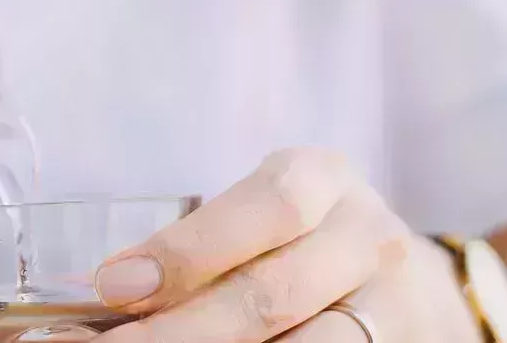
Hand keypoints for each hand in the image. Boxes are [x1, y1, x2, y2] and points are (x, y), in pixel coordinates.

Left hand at [95, 148, 457, 342]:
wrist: (401, 283)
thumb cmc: (299, 237)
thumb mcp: (261, 213)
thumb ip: (200, 244)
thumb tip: (105, 293)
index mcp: (323, 179)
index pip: (267, 208)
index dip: (188, 251)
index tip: (114, 285)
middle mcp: (366, 237)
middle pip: (274, 292)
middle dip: (182, 328)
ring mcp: (388, 306)